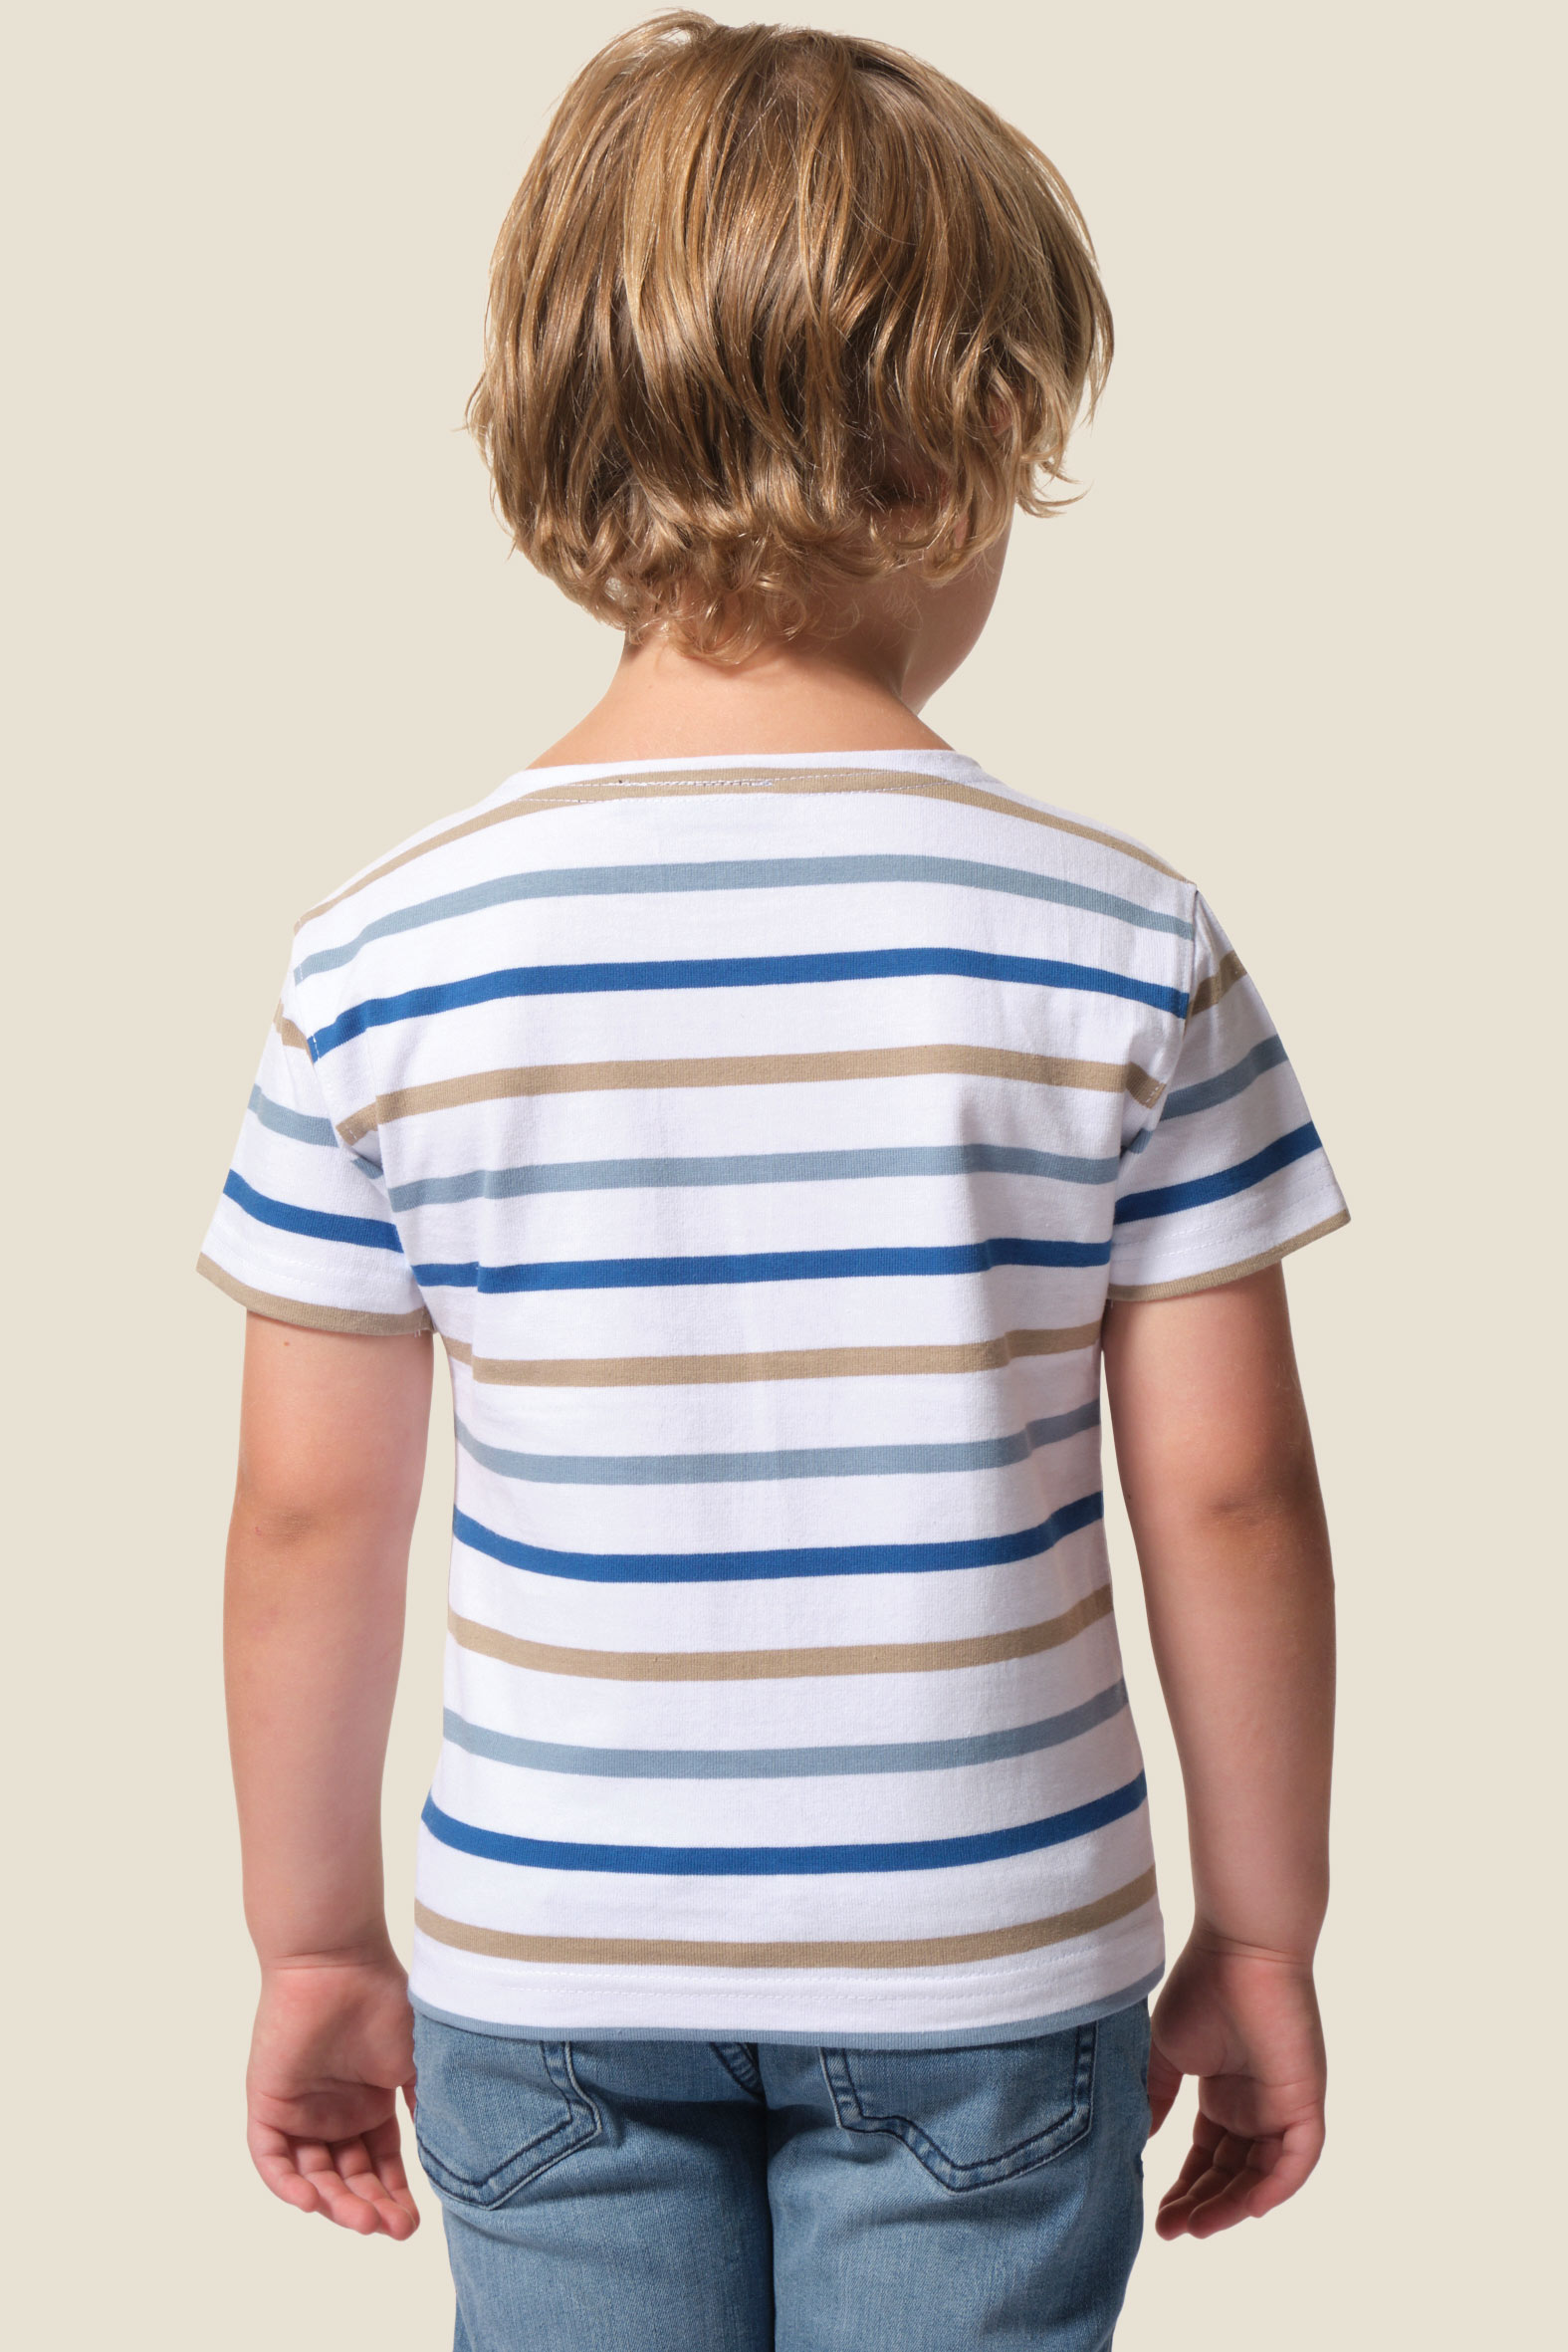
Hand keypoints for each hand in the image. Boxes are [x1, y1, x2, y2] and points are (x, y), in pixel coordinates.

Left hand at [246, 1951, 419, 2238]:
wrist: (337, 1963)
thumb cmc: (382, 2001)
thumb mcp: (416, 2061)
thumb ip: (426, 2106)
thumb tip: (446, 2155)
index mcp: (369, 2103)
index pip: (380, 2165)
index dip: (394, 2197)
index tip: (413, 2225)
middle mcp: (334, 2113)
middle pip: (349, 2178)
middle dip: (370, 2207)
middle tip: (392, 2229)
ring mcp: (299, 2111)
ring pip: (313, 2176)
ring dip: (335, 2202)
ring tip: (363, 2220)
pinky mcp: (267, 2104)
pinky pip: (271, 2158)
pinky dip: (287, 2184)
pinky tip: (313, 2202)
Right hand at [1147, 1936, 1325, 2239]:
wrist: (1239, 1947)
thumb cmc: (1202, 1987)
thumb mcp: (1166, 2052)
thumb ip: (1155, 2098)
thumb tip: (1141, 2144)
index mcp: (1225, 2094)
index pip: (1208, 2157)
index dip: (1185, 2188)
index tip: (1158, 2215)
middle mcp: (1256, 2106)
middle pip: (1233, 2174)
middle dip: (1204, 2205)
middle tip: (1172, 2231)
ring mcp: (1282, 2105)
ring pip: (1263, 2176)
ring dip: (1233, 2206)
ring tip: (1196, 2227)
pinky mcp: (1304, 2099)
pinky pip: (1298, 2159)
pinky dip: (1276, 2187)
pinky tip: (1247, 2209)